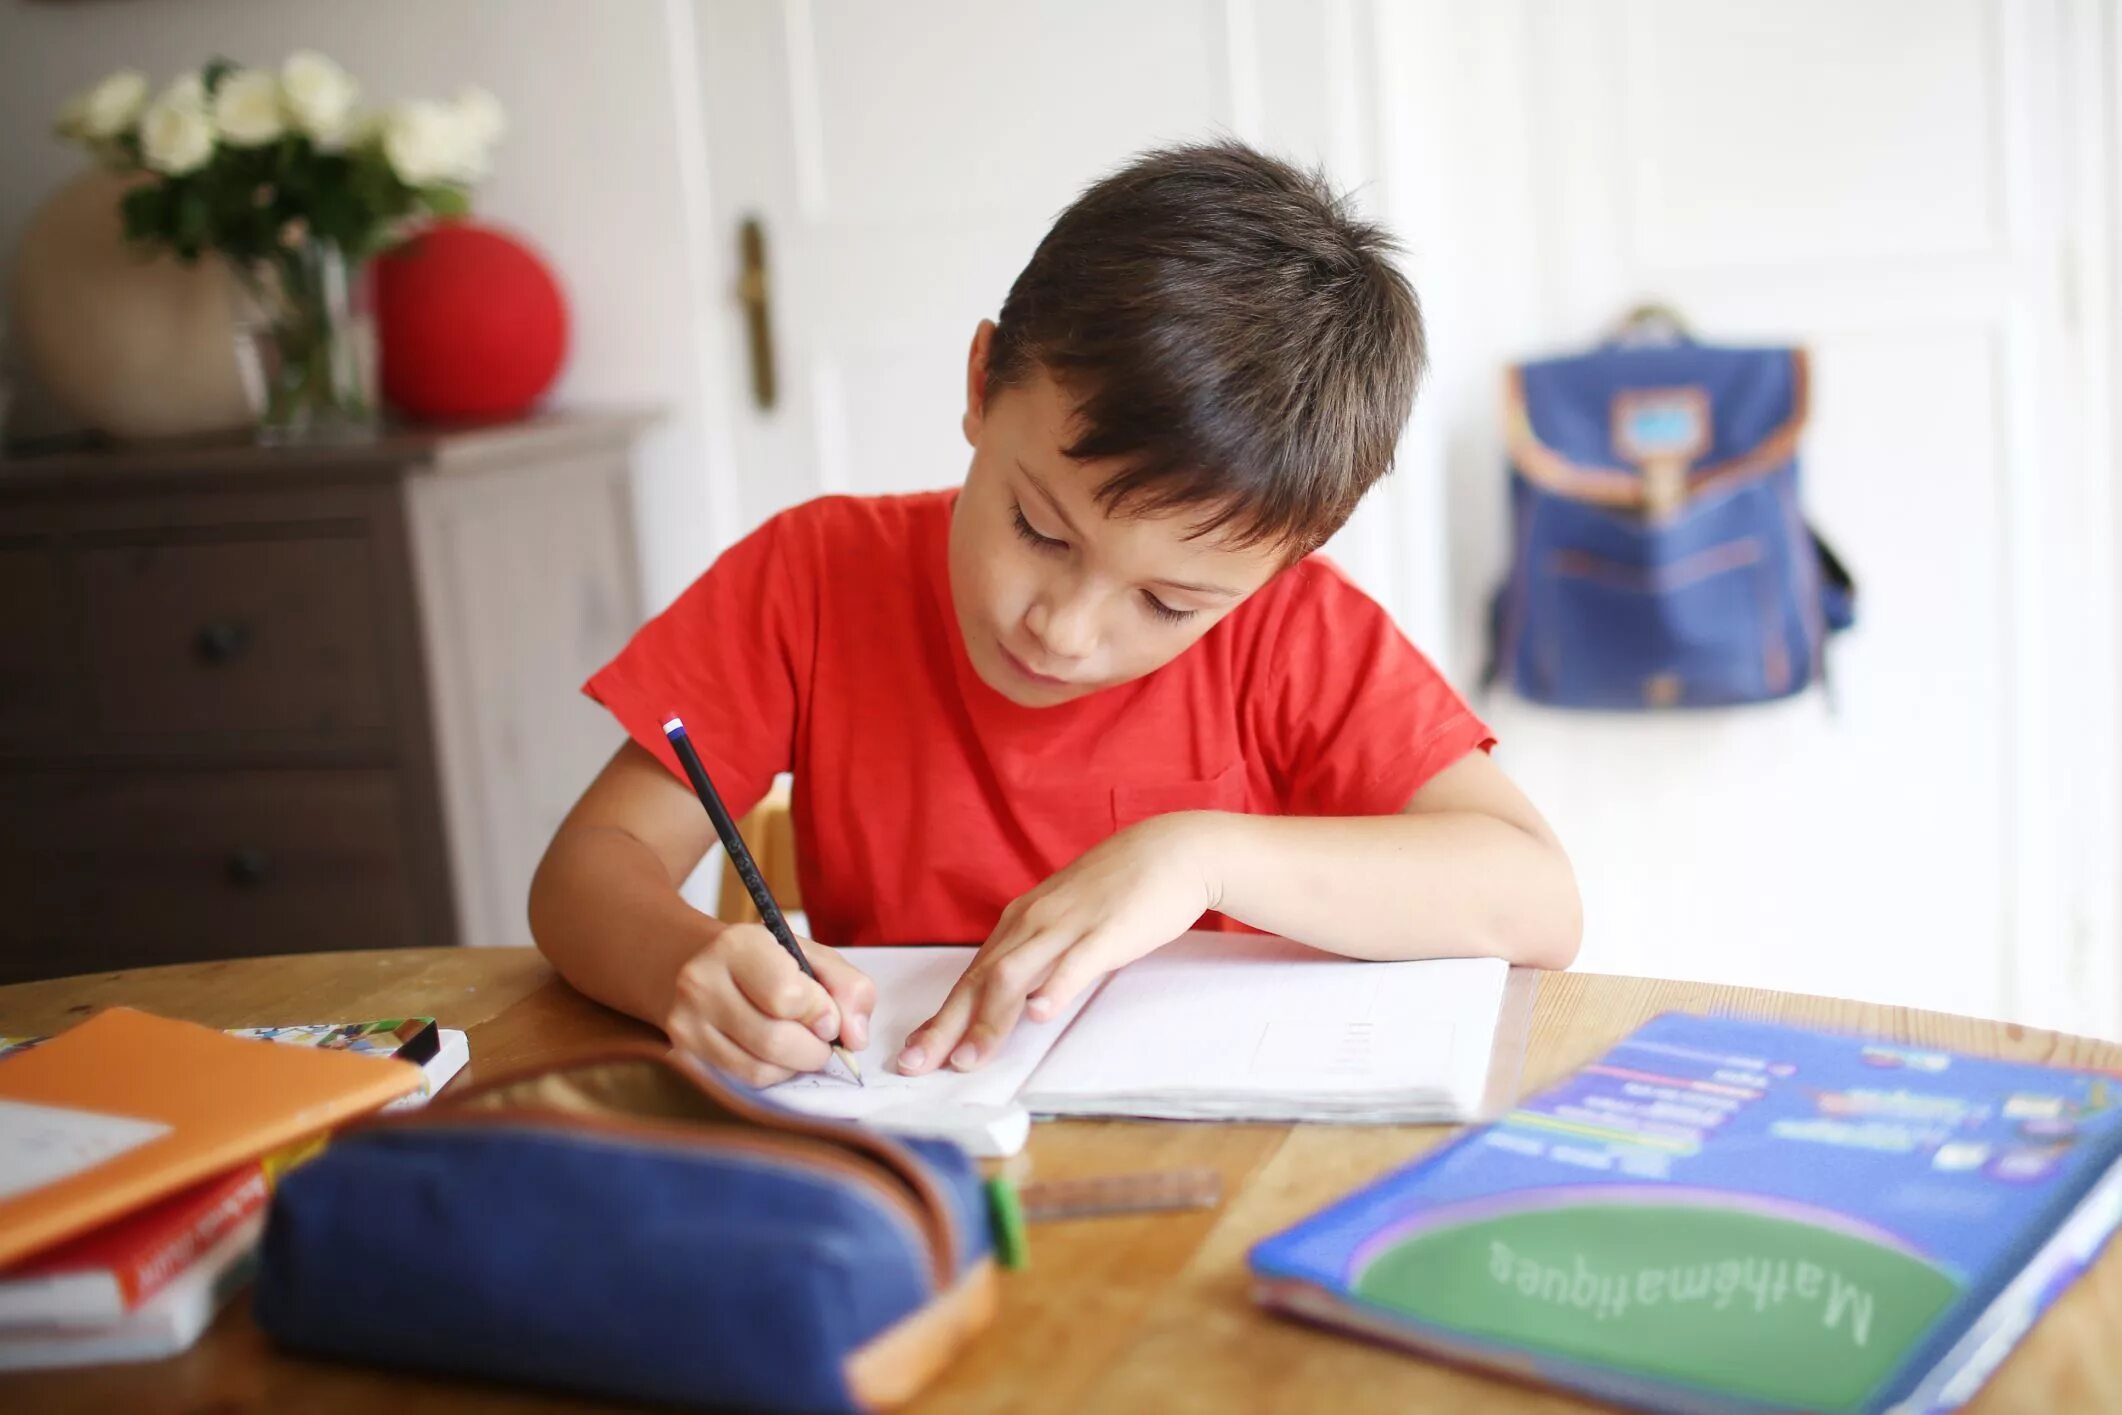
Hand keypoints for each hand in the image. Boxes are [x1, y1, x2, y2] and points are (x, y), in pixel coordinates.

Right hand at [664, 924, 875, 1086]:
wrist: (701, 965)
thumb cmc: (768, 962)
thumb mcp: (813, 957)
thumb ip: (849, 989)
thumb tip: (855, 1039)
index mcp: (738, 945)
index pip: (788, 996)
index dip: (821, 1014)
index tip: (828, 1016)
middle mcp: (702, 980)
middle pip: (775, 1040)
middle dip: (814, 1049)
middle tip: (821, 1038)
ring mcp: (686, 1021)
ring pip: (759, 1069)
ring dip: (795, 1065)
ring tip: (798, 1043)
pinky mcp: (685, 1054)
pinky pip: (744, 1082)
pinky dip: (772, 1074)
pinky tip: (774, 1054)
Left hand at [896, 813, 1221, 1074]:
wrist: (1170, 851)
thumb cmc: (1116, 890)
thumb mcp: (1063, 920)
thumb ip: (1036, 954)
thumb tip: (1011, 997)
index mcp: (1021, 922)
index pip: (971, 977)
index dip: (941, 1018)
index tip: (913, 1054)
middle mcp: (1033, 923)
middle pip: (981, 980)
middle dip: (946, 1027)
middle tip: (915, 1066)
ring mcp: (1068, 926)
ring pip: (1016, 976)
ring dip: (989, 1020)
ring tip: (968, 1059)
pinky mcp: (1107, 931)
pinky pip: (1075, 962)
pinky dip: (1054, 988)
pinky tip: (1039, 1014)